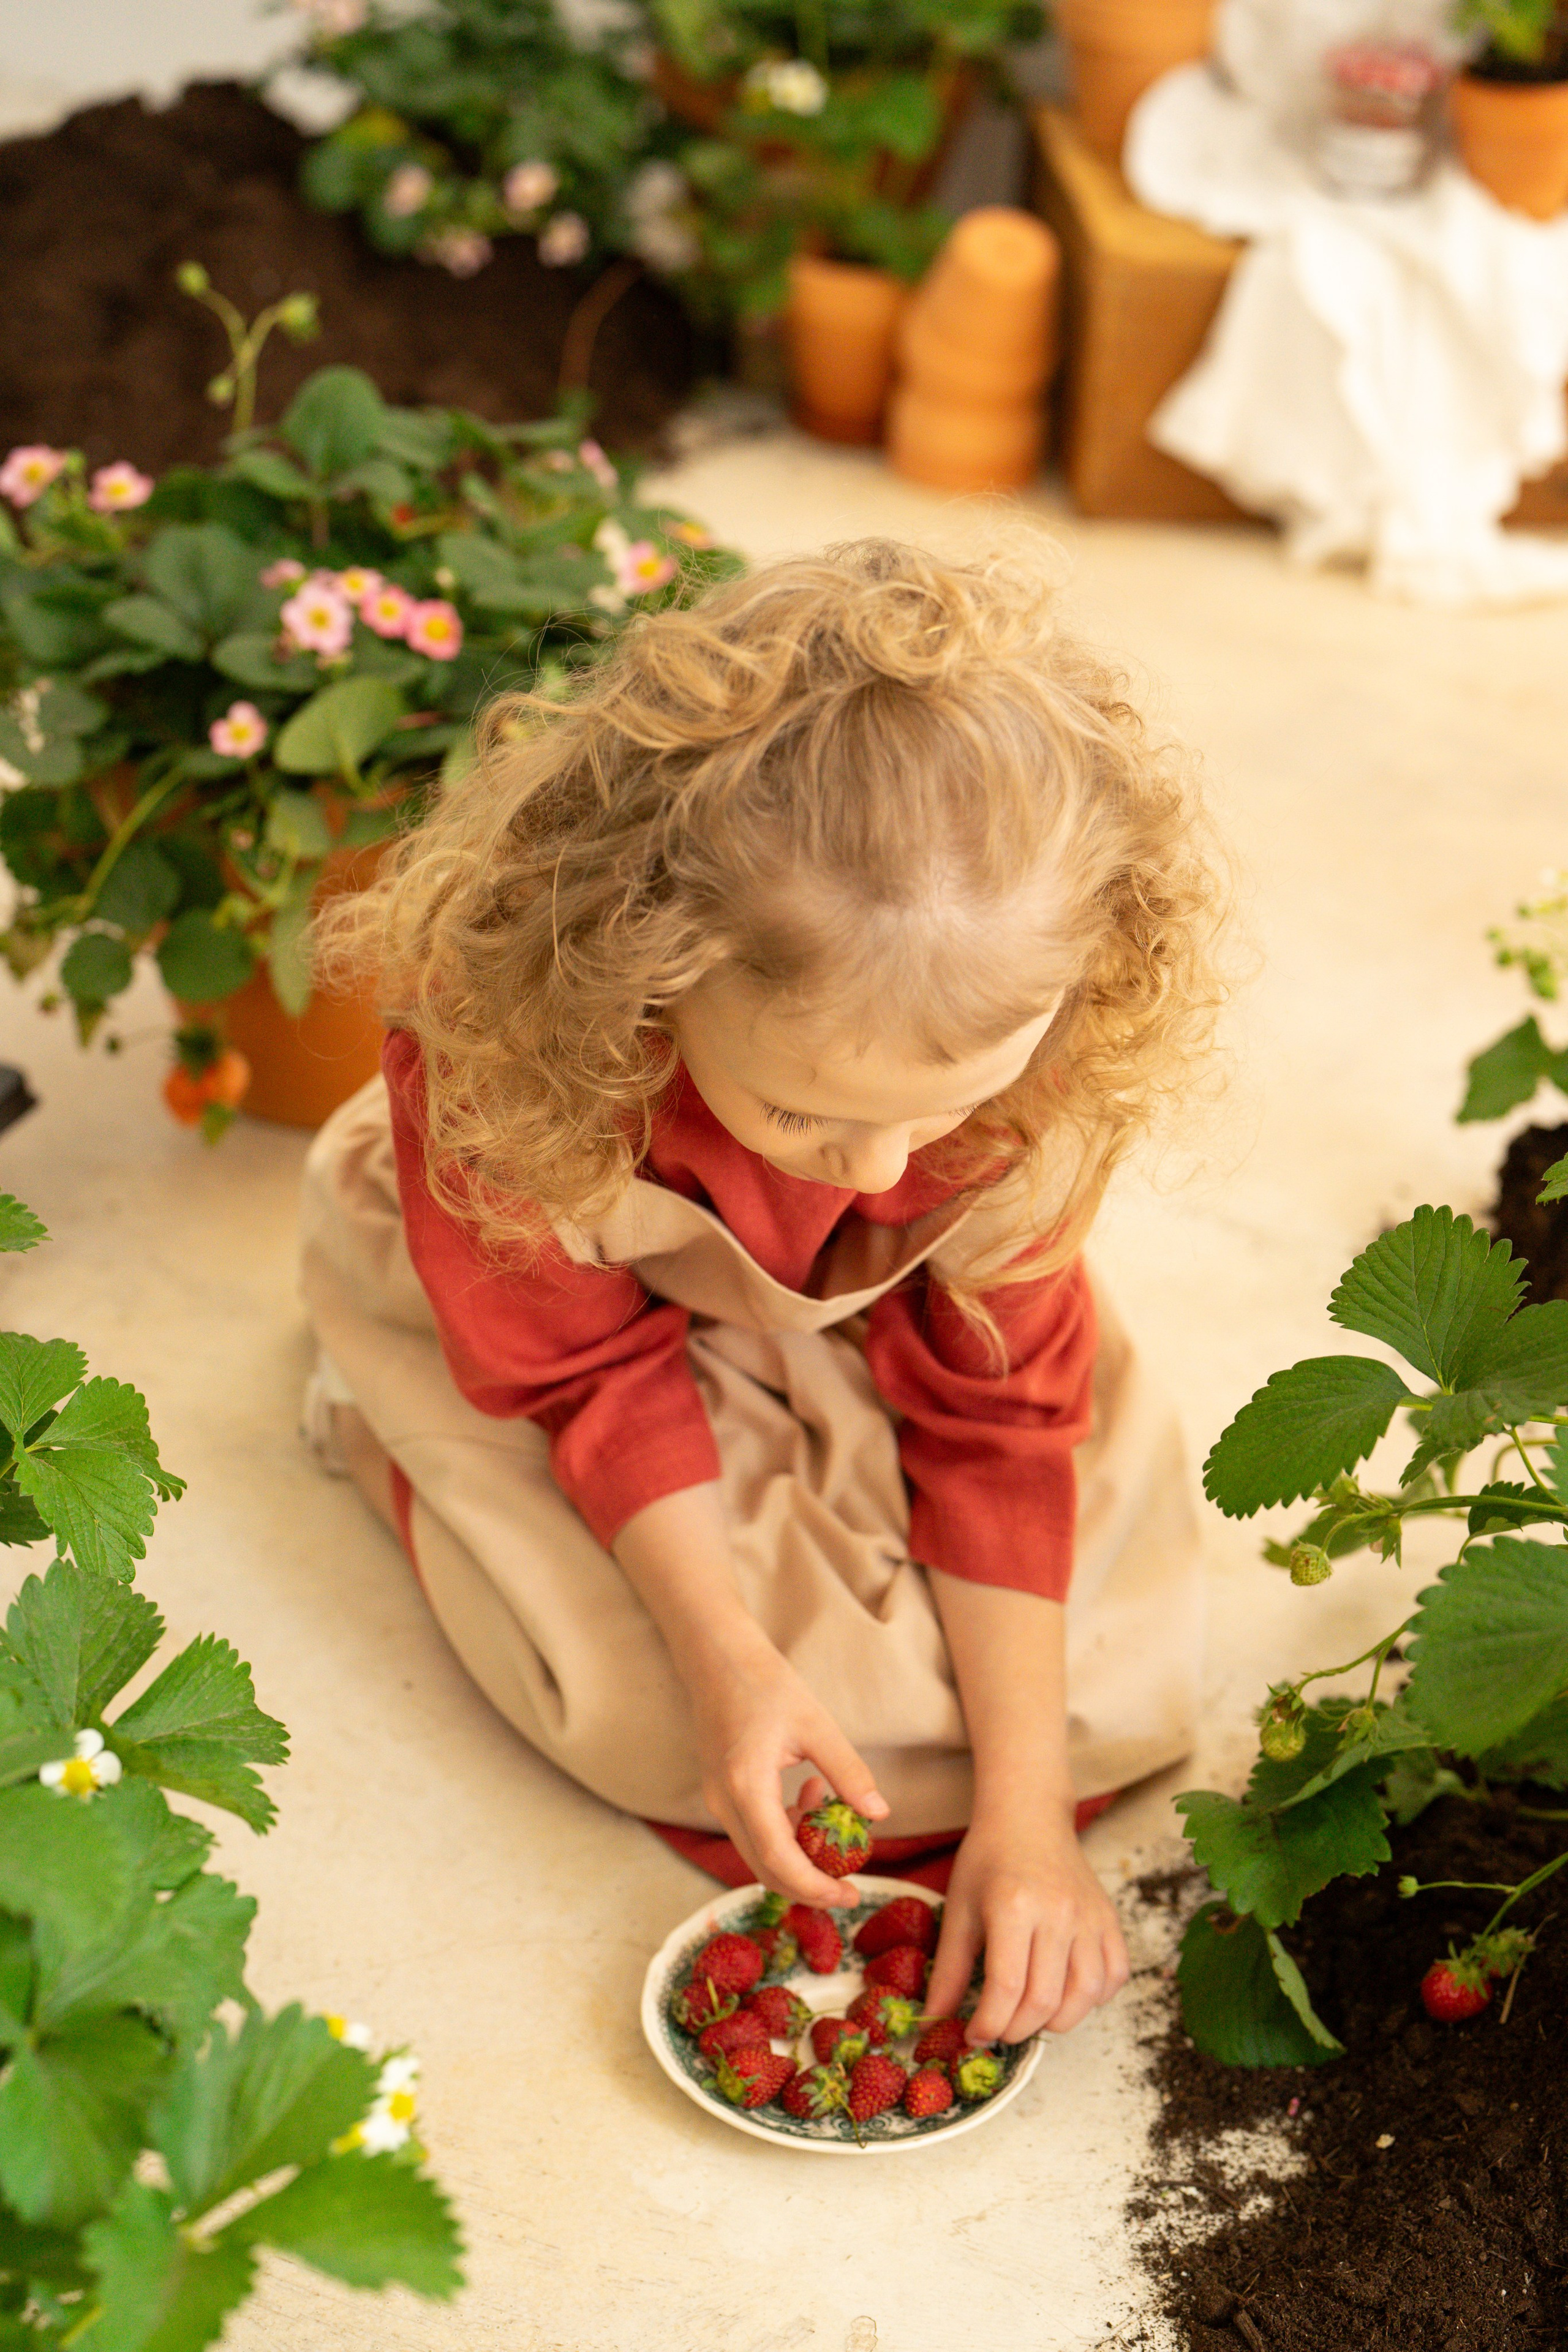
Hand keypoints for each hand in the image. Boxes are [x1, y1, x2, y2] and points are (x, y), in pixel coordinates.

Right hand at [689, 1632, 888, 1908]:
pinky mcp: (722, 1795)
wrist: (718, 1659)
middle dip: (809, 1885)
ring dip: (799, 1853)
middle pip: (766, 1868)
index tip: (849, 1894)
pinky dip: (785, 1831)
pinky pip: (754, 1832)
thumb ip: (847, 1771)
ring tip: (832, 1818)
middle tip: (850, 1888)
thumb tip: (879, 1815)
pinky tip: (809, 1795)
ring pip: (759, 1854)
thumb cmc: (766, 1684)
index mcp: (746, 1785)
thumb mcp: (816, 1724)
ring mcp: (718, 1801)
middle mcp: (724, 1802)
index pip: (778, 1858)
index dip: (814, 1886)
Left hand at [923, 1798, 1128, 2043]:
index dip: (988, 2024)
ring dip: (1056, 2022)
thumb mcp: (958, 1909)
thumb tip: (935, 2018)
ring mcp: (1090, 1917)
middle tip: (998, 2029)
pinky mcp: (1110, 1919)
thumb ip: (948, 1968)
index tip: (973, 2035)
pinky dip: (1093, 1998)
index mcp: (1014, 1907)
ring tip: (1030, 2016)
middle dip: (1016, 2030)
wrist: (1028, 1816)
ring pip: (1085, 1996)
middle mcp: (1058, 1913)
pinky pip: (1114, 1976)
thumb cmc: (988, 1860)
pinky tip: (1066, 1994)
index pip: (1007, 1989)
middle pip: (1045, 2001)